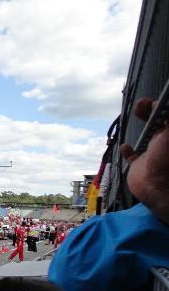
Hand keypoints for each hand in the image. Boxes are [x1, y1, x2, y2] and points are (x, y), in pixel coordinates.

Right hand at [122, 97, 168, 224]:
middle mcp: (162, 144)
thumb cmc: (166, 160)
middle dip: (147, 112)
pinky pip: (132, 156)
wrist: (157, 188)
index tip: (148, 102)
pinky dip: (128, 151)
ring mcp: (151, 155)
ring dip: (139, 127)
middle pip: (156, 123)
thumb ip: (168, 116)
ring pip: (145, 137)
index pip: (165, 116)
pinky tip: (125, 146)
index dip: (158, 106)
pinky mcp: (139, 167)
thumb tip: (163, 102)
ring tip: (133, 121)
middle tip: (139, 105)